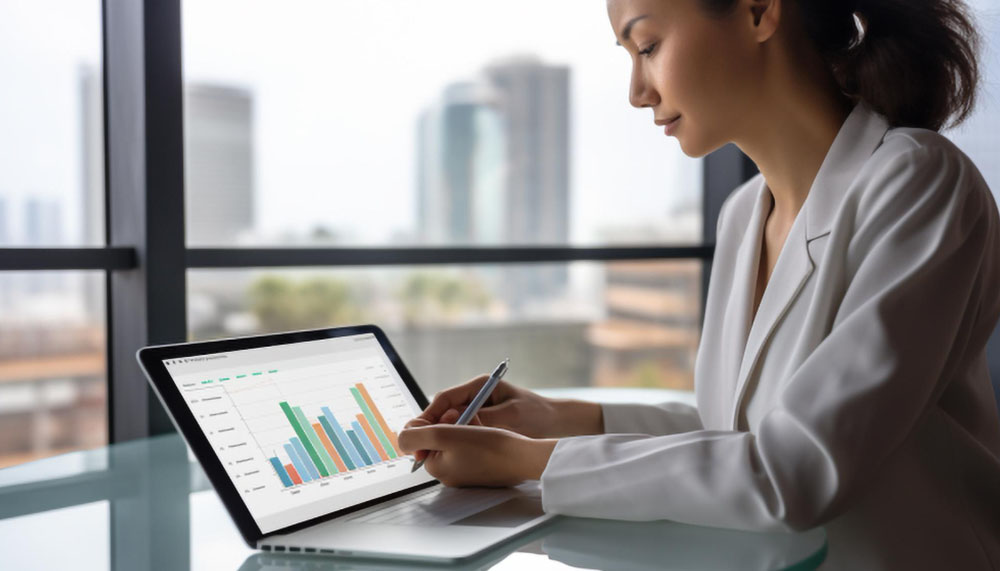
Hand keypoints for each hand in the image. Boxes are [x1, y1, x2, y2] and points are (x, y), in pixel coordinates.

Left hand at [398, 421, 556, 486]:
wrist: (524, 457)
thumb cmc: (489, 446)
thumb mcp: (443, 435)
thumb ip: (415, 435)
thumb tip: (401, 438)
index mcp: (437, 468)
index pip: (421, 437)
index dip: (434, 420)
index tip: (452, 415)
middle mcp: (450, 473)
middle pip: (438, 437)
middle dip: (451, 422)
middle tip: (468, 418)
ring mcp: (467, 472)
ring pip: (456, 438)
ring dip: (464, 425)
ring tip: (481, 424)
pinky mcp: (482, 467)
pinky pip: (471, 445)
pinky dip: (477, 433)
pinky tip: (489, 432)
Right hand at [406, 375, 600, 438]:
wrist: (562, 424)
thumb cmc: (540, 416)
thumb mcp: (510, 417)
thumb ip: (482, 420)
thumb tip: (454, 425)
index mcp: (481, 385)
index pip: (445, 398)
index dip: (429, 416)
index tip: (418, 432)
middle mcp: (476, 395)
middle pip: (443, 411)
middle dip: (429, 429)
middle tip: (417, 450)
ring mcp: (479, 409)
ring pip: (449, 423)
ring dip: (439, 437)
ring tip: (426, 455)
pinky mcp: (482, 423)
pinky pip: (461, 432)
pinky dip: (452, 442)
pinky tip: (445, 456)